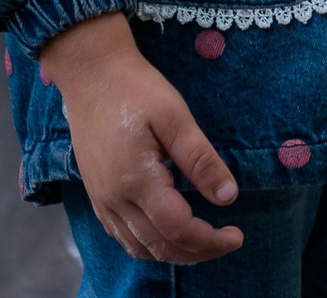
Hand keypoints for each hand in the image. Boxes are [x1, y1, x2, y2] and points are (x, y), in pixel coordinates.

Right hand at [37, 13, 242, 263]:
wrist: (90, 74)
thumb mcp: (176, 117)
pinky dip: (148, 243)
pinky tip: (167, 232)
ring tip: (204, 241)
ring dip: (173, 252)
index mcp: (136, 180)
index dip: (210, 239)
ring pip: (138, 246)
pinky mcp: (96, 193)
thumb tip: (228, 197)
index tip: (236, 236)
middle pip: (159, 245)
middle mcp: (114, 198)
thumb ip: (201, 160)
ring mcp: (101, 199)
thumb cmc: (135, 89)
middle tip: (227, 241)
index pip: (178, 228)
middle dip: (197, 251)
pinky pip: (121, 234)